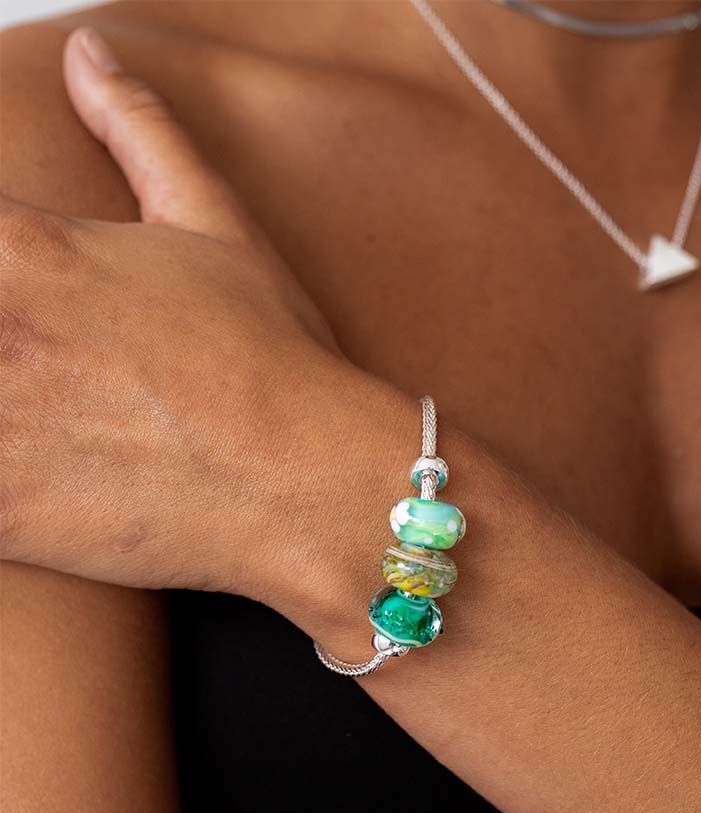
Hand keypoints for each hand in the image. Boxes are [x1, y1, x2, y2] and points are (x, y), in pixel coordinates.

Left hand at [1, 28, 396, 614]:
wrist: (311, 482)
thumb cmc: (274, 360)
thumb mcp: (216, 227)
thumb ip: (141, 132)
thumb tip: (90, 52)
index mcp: (22, 248)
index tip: (21, 305)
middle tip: (45, 364)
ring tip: (40, 414)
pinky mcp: (1, 513)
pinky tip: (39, 474)